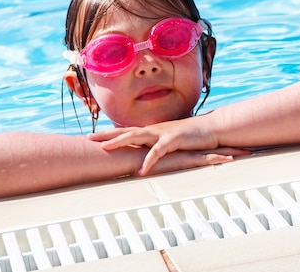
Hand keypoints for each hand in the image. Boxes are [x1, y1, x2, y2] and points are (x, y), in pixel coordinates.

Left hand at [89, 118, 223, 174]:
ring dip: (121, 141)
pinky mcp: (174, 140)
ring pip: (138, 136)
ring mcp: (163, 133)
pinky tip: (142, 170)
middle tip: (89, 138)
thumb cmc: (189, 137)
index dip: (108, 134)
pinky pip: (158, 151)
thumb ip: (154, 146)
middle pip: (126, 130)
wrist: (209, 129)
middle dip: (107, 135)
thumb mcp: (168, 142)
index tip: (91, 137)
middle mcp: (153, 129)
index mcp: (151, 131)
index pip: (125, 131)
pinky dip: (149, 160)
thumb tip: (141, 153)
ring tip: (106, 149)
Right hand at [148, 147, 250, 175]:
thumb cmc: (143, 160)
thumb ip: (163, 166)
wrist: (135, 156)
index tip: (233, 149)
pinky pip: (205, 159)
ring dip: (232, 153)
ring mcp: (188, 154)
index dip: (220, 148)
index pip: (206, 149)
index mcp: (184, 151)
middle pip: (216, 148)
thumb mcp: (157, 164)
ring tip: (249, 153)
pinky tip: (230, 159)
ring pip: (215, 153)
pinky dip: (218, 159)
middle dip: (233, 148)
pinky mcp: (184, 159)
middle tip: (249, 149)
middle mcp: (189, 151)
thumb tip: (165, 172)